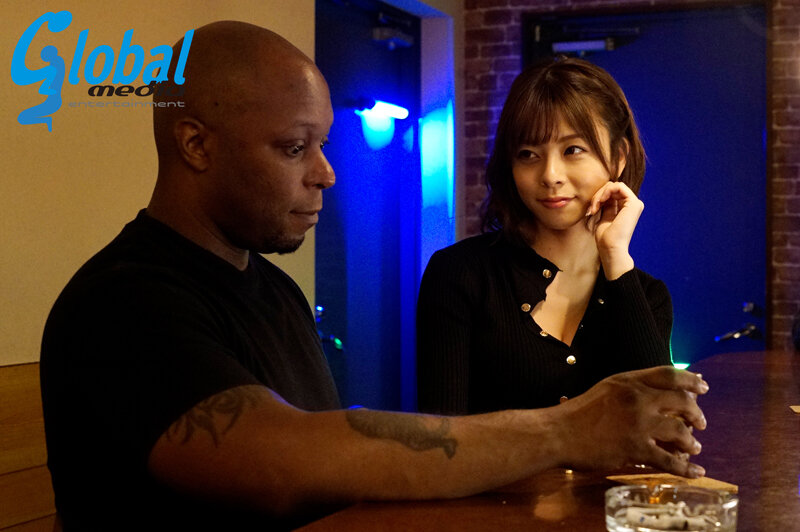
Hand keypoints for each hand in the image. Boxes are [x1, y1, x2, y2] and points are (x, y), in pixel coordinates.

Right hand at [554, 366, 707, 477]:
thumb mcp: (607, 390)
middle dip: (696, 413)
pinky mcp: (635, 449)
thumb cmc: (579, 413)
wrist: (559, 433)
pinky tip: (695, 472)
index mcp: (629, 382)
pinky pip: (669, 460)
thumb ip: (631, 389)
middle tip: (701, 423)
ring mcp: (637, 424)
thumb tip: (658, 394)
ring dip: (691, 442)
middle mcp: (637, 399)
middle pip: (681, 402)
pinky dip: (686, 469)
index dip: (690, 380)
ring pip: (680, 432)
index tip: (702, 387)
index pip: (669, 374)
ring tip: (694, 447)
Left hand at [586, 182, 643, 279]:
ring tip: (594, 208)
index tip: (591, 209)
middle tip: (591, 209)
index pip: (612, 192)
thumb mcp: (604, 217)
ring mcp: (635, 203)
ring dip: (599, 194)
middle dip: (598, 195)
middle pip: (612, 187)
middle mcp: (632, 205)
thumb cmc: (606, 238)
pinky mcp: (634, 203)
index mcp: (627, 208)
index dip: (599, 197)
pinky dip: (605, 192)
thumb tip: (602, 193)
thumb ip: (606, 205)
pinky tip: (600, 202)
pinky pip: (618, 186)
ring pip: (613, 186)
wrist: (611, 248)